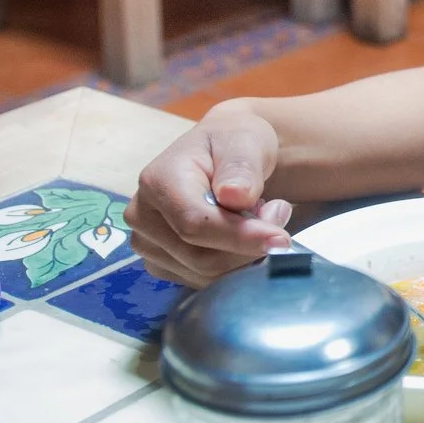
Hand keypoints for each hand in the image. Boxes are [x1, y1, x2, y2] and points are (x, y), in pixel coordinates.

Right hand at [127, 107, 295, 285]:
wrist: (223, 154)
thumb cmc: (233, 144)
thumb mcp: (245, 141)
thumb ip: (241, 167)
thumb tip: (234, 195)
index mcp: (157, 181)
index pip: (195, 225)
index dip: (239, 237)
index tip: (280, 239)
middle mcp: (143, 216)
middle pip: (200, 257)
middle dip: (248, 245)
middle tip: (279, 213)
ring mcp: (148, 244)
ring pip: (204, 274)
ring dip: (244, 254)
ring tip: (261, 217)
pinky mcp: (161, 263)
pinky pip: (203, 281)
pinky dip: (233, 265)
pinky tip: (243, 236)